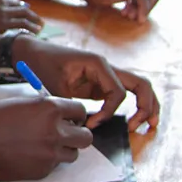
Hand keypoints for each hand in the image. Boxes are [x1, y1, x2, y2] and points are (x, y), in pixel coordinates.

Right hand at [0, 94, 92, 180]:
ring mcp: (49, 154)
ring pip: (73, 154)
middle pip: (85, 136)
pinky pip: (54, 166)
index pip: (80, 110)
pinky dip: (47, 161)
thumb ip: (44, 108)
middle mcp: (53, 131)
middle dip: (77, 134)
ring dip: (64, 149)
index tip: (71, 117)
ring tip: (44, 144)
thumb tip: (61, 115)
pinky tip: (28, 154)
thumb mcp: (21, 104)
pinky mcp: (41, 172)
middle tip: (66, 133)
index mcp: (49, 109)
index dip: (75, 114)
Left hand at [14, 37, 160, 130]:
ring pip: (137, 87)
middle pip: (140, 84)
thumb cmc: (41, 64)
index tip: (91, 123)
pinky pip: (122, 95)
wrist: (31, 53)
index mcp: (98, 64)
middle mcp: (107, 69)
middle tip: (144, 125)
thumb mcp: (54, 86)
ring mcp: (105, 76)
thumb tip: (82, 128)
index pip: (117, 92)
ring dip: (146, 104)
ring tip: (150, 124)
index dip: (108, 112)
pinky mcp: (99, 85)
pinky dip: (132, 105)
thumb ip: (71, 106)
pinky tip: (135, 120)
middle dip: (146, 105)